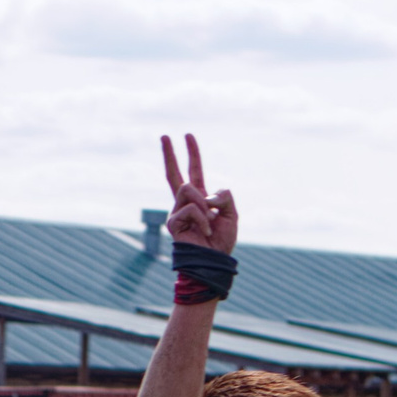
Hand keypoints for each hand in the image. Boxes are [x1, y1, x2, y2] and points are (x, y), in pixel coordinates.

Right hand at [160, 133, 237, 255]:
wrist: (213, 260)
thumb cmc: (222, 240)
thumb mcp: (231, 213)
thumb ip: (223, 196)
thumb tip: (206, 194)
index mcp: (200, 198)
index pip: (194, 171)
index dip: (193, 153)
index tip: (188, 136)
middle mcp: (185, 203)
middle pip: (174, 175)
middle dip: (169, 154)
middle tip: (164, 135)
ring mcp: (176, 212)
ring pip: (188, 189)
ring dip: (203, 204)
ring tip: (209, 222)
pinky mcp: (172, 222)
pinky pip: (191, 208)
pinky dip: (203, 219)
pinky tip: (204, 232)